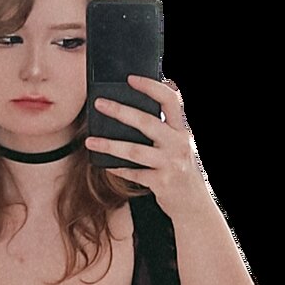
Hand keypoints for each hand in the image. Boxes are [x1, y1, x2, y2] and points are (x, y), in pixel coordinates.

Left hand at [85, 74, 206, 218]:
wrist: (194, 205)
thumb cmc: (180, 171)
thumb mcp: (179, 145)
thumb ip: (165, 129)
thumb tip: (137, 111)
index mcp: (182, 130)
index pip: (170, 100)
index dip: (151, 86)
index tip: (131, 79)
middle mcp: (179, 143)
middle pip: (147, 122)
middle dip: (121, 111)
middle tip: (99, 103)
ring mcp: (171, 164)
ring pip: (135, 150)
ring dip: (110, 145)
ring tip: (90, 141)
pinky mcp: (162, 183)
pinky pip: (135, 174)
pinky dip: (119, 169)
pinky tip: (106, 165)